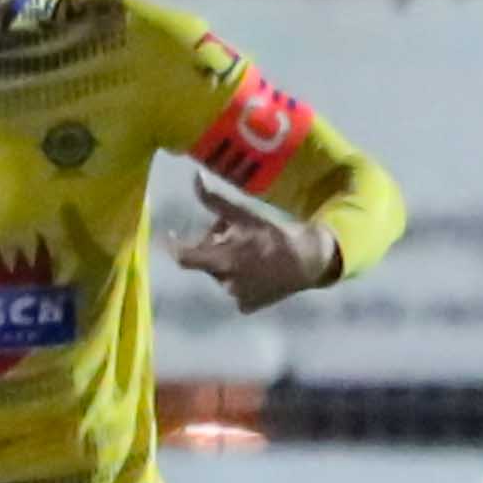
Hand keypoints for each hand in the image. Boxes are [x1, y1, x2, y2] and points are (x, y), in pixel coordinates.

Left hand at [169, 181, 338, 313]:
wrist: (310, 261)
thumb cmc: (276, 235)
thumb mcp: (245, 215)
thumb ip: (216, 200)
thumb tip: (195, 177)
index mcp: (221, 261)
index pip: (184, 257)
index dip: (175, 245)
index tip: (172, 234)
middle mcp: (224, 283)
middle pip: (206, 263)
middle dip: (214, 247)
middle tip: (232, 235)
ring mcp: (237, 297)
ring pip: (222, 276)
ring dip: (228, 264)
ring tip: (249, 252)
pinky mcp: (249, 306)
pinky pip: (235, 292)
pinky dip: (241, 281)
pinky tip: (257, 271)